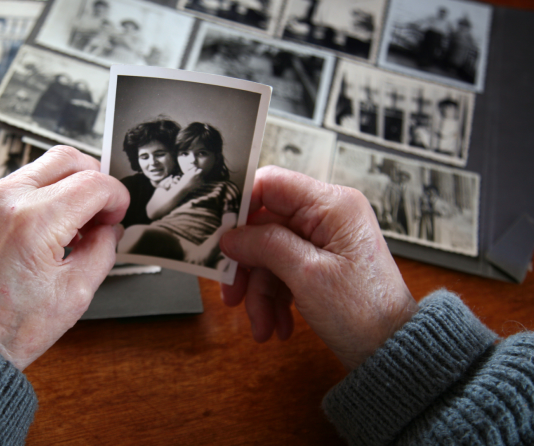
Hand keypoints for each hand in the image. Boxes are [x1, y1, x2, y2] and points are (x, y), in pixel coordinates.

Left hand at [0, 146, 128, 370]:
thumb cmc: (11, 327)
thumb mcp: (76, 293)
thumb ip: (103, 250)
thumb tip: (110, 228)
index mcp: (34, 221)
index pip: (93, 184)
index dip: (116, 198)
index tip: (118, 216)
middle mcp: (5, 199)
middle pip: (67, 159)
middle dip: (94, 180)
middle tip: (100, 212)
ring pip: (42, 167)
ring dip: (67, 187)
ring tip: (72, 227)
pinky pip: (19, 183)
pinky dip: (41, 196)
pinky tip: (47, 229)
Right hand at [219, 166, 417, 370]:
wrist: (391, 351)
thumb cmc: (365, 313)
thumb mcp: (307, 275)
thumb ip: (265, 246)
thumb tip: (230, 236)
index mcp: (332, 205)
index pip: (271, 184)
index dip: (241, 207)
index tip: (219, 234)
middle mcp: (327, 216)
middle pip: (265, 226)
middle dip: (247, 265)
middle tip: (231, 292)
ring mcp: (323, 240)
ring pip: (269, 254)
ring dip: (259, 291)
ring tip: (260, 323)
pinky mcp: (320, 263)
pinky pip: (282, 271)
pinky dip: (274, 298)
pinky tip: (275, 324)